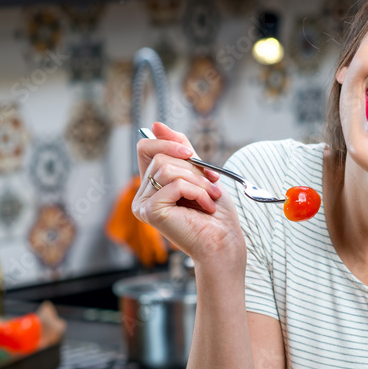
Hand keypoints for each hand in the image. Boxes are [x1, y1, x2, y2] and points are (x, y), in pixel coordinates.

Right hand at [133, 122, 244, 263]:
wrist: (224, 243)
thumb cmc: (215, 214)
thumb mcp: (199, 172)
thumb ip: (180, 150)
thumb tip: (156, 125)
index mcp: (152, 187)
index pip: (146, 149)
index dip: (167, 142)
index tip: (190, 152)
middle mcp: (143, 196)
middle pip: (160, 158)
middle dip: (192, 168)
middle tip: (211, 183)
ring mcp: (144, 205)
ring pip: (167, 169)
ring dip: (197, 181)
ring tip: (210, 197)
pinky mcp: (151, 212)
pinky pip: (174, 184)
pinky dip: (196, 191)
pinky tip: (205, 206)